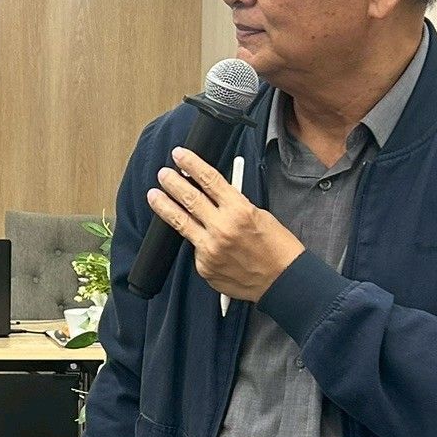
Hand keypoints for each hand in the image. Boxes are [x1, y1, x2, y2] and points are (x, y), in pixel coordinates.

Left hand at [148, 149, 306, 302]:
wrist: (283, 281)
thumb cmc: (276, 247)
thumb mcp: (259, 215)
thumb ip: (233, 205)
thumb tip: (211, 195)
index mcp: (239, 209)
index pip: (209, 179)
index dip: (191, 164)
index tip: (179, 155)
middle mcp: (222, 227)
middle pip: (189, 198)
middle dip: (173, 182)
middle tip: (163, 174)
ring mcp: (210, 248)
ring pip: (180, 222)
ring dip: (164, 206)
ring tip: (154, 195)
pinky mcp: (204, 266)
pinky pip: (194, 249)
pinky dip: (195, 241)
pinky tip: (196, 238)